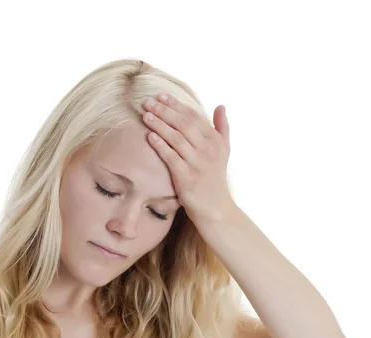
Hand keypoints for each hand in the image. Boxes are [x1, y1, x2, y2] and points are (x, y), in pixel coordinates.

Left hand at [142, 93, 235, 225]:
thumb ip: (222, 127)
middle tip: (147, 102)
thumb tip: (221, 105)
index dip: (176, 105)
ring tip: (145, 115)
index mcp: (215, 140)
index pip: (193, 117)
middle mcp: (208, 150)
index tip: (161, 96)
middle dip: (164, 111)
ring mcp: (197, 164)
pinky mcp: (186, 178)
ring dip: (160, 125)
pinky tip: (150, 136)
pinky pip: (171, 158)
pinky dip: (161, 145)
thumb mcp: (224, 151)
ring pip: (176, 139)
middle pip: (183, 124)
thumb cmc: (216, 178)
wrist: (216, 208)